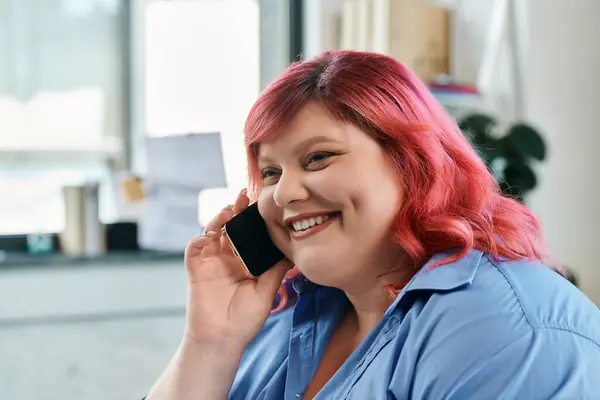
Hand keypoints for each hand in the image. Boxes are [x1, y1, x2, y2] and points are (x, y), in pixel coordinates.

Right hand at [183, 189, 291, 350]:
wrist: (223, 339)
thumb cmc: (245, 319)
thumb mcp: (267, 291)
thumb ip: (276, 269)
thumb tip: (292, 250)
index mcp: (244, 261)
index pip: (249, 234)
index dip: (253, 219)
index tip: (263, 204)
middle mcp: (227, 257)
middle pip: (230, 227)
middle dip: (237, 210)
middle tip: (246, 196)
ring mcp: (211, 261)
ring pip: (212, 231)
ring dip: (219, 218)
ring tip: (231, 209)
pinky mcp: (196, 269)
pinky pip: (194, 247)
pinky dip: (200, 237)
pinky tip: (211, 232)